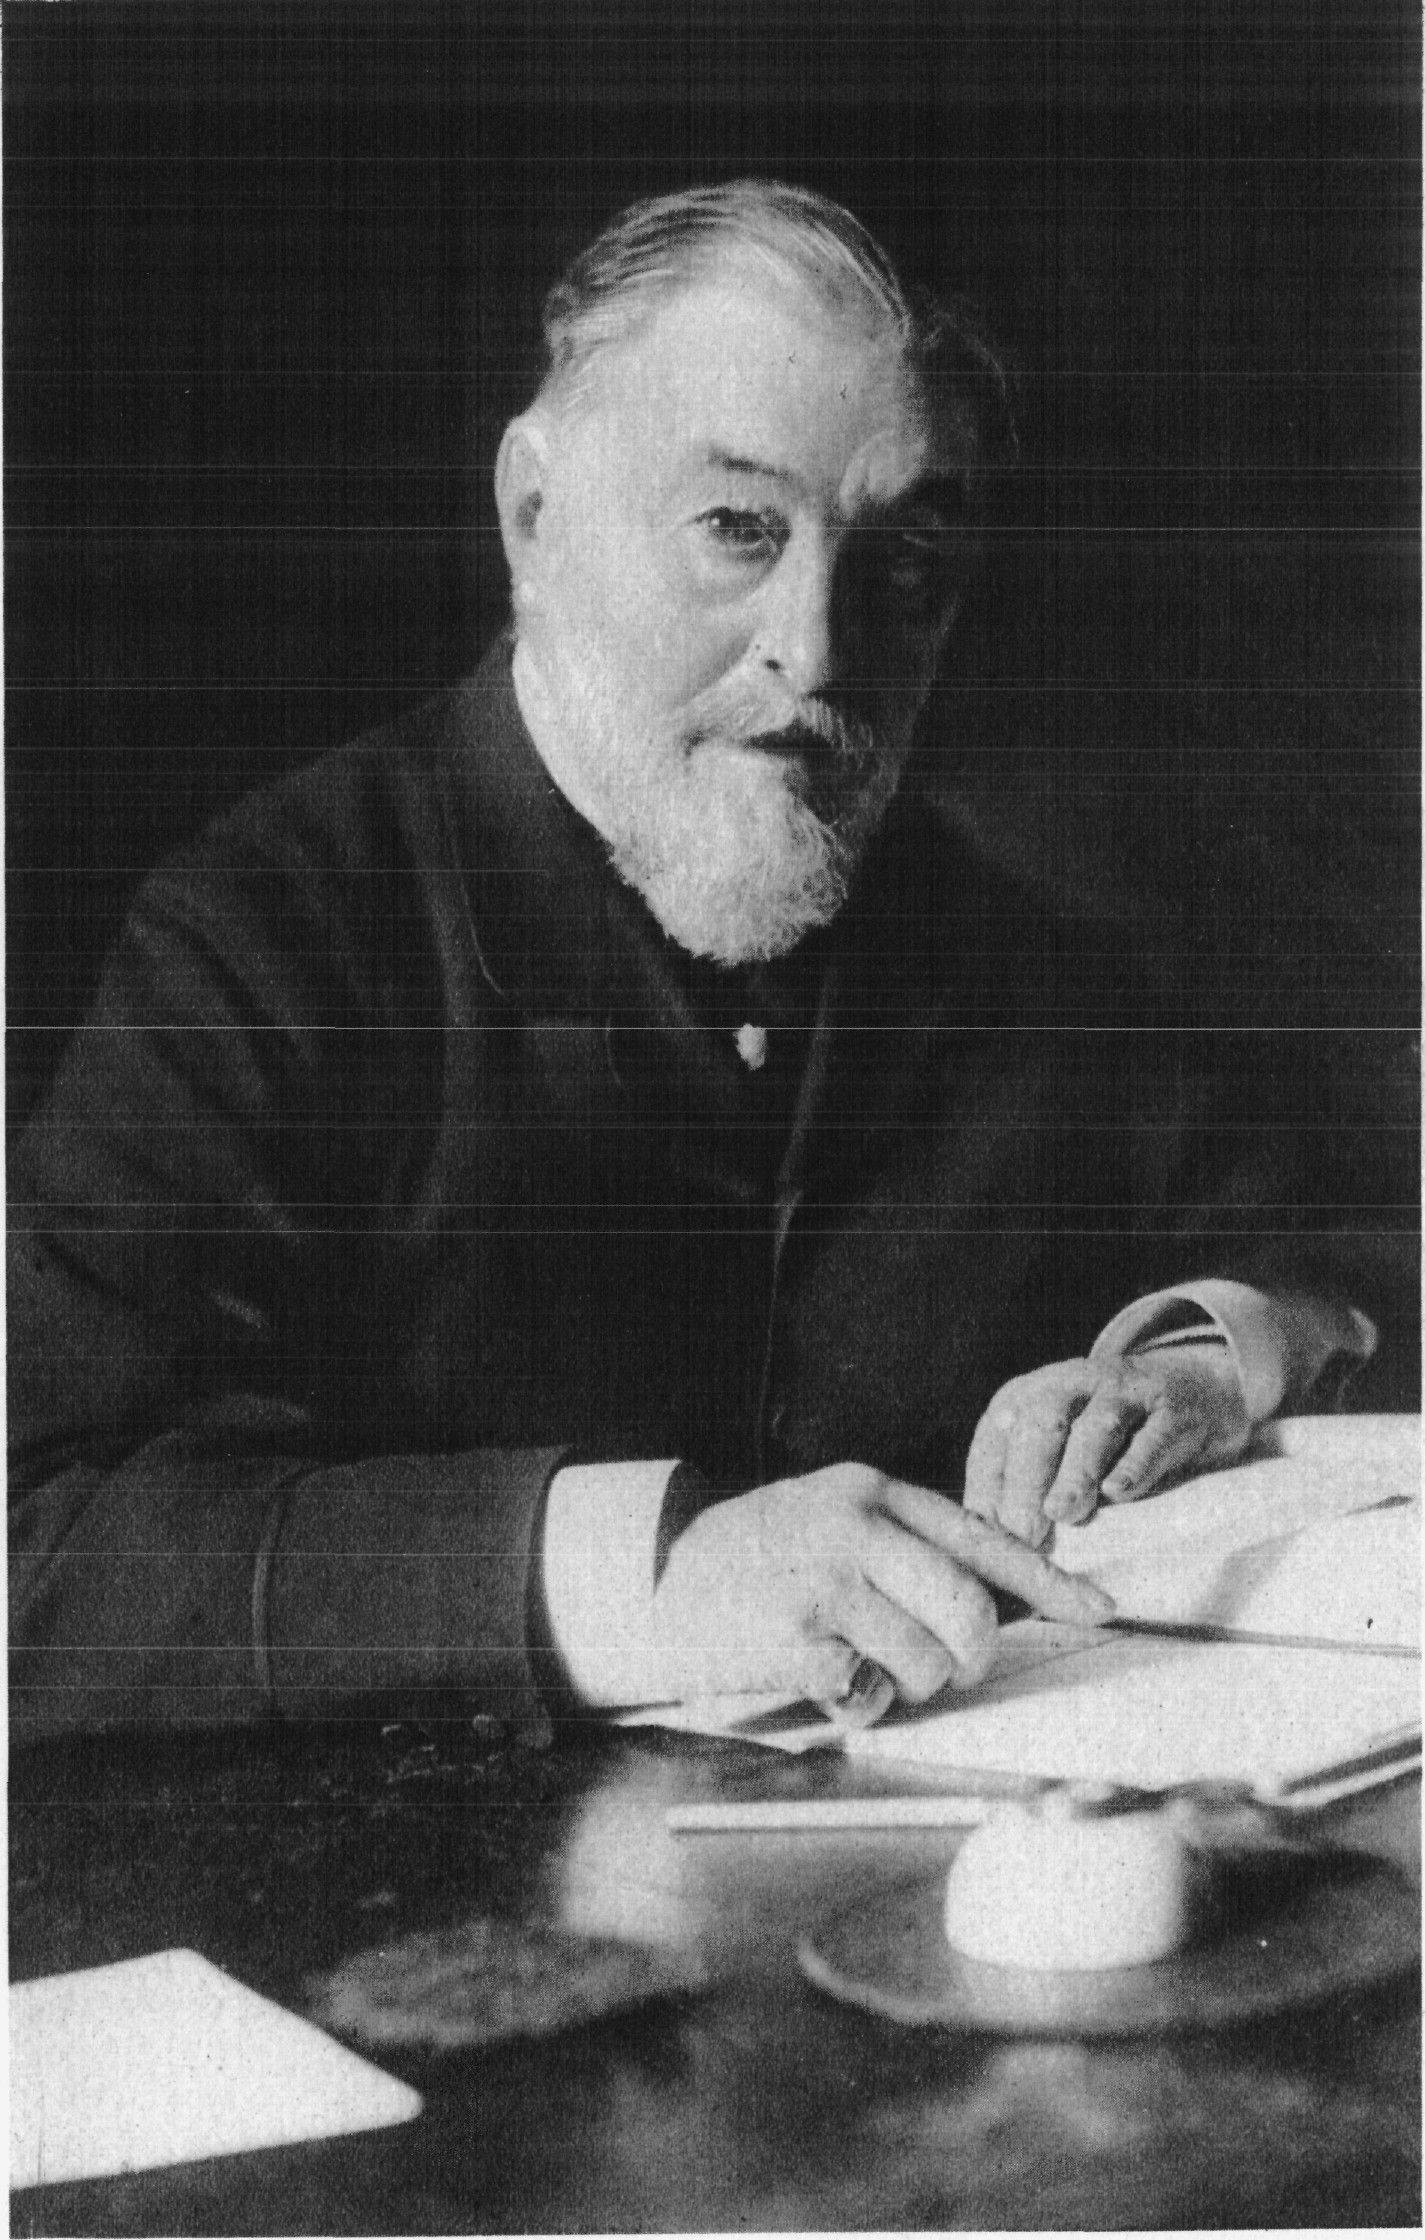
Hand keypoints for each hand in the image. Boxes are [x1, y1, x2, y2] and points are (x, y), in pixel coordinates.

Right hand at [649, 1462, 1114, 1712]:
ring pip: (928, 1661)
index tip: (1101, 1606)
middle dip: (972, 1653)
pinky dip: (859, 1702)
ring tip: (864, 1662)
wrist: (660, 1578)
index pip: (983, 1537)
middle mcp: (854, 1529)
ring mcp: (825, 1584)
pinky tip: (825, 1677)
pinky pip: (871, 1694)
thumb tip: (1003, 1597)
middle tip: (950, 1664)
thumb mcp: (834, 1520)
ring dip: (908, 1683)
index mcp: (873, 1494)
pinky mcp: (796, 1640)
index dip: (1050, 1579)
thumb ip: (907, 1546)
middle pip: (969, 1608)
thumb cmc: (763, 1558)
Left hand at [962, 1346, 1251, 1547]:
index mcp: (1027, 1395)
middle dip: (1026, 1482)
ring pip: (1094, 1428)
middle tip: (1025, 1536)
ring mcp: (1123, 1393)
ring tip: (1064, 1514)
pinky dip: (1135, 1465)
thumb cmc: (1103, 1438)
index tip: (991, 1538)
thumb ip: (1022, 1488)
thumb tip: (995, 1551)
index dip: (989, 1488)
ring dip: (1076, 1473)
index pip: (996, 1438)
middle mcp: (1069, 1384)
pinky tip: (1119, 1493)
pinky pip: (1152, 1436)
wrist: (1185, 1392)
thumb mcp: (1055, 1448)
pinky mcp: (1170, 1409)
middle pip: (1039, 1426)